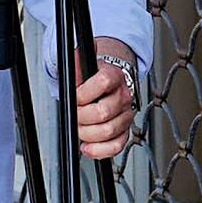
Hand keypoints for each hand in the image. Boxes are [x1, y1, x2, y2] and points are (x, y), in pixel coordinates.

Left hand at [76, 40, 138, 159]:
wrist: (109, 85)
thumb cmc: (95, 79)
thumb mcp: (84, 69)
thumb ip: (78, 63)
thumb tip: (75, 53)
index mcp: (114, 77)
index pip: (103, 83)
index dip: (84, 94)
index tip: (75, 97)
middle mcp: (124, 96)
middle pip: (104, 112)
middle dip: (82, 117)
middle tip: (75, 115)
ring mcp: (126, 115)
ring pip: (109, 131)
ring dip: (88, 134)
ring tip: (80, 128)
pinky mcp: (125, 131)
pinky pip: (116, 146)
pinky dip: (99, 150)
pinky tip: (87, 146)